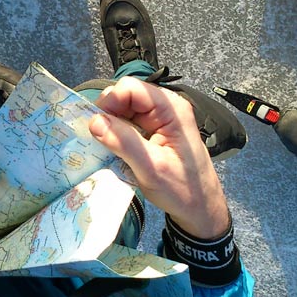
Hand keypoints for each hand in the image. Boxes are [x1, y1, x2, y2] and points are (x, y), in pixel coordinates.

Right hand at [88, 77, 228, 238]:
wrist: (201, 208)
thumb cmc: (183, 190)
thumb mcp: (151, 168)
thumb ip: (124, 142)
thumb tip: (95, 122)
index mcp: (171, 109)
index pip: (131, 88)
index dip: (110, 102)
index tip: (98, 126)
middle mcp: (166, 107)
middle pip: (125, 95)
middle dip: (108, 114)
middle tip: (102, 140)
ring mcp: (160, 118)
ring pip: (123, 109)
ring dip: (111, 125)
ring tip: (106, 147)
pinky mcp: (153, 130)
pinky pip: (127, 122)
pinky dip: (116, 133)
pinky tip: (114, 149)